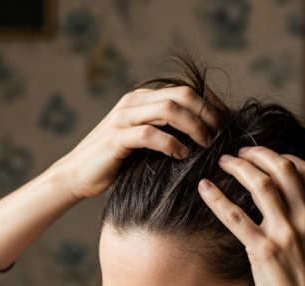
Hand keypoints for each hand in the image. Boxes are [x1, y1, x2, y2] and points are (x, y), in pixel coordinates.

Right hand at [49, 86, 219, 200]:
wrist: (75, 176)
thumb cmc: (114, 163)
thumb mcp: (144, 142)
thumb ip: (166, 131)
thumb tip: (205, 136)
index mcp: (142, 99)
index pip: (186, 89)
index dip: (211, 104)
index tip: (228, 123)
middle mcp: (133, 103)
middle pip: (183, 94)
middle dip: (208, 113)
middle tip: (222, 134)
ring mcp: (123, 119)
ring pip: (169, 109)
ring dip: (194, 126)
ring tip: (206, 144)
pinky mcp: (116, 139)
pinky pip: (150, 134)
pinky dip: (171, 144)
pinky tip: (182, 156)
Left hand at [197, 146, 304, 285]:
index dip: (286, 157)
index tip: (268, 156)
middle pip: (283, 170)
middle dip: (259, 154)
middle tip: (241, 152)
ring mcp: (285, 235)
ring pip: (261, 185)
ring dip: (240, 168)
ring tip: (224, 162)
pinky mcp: (262, 252)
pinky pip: (235, 216)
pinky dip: (217, 198)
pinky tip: (204, 187)